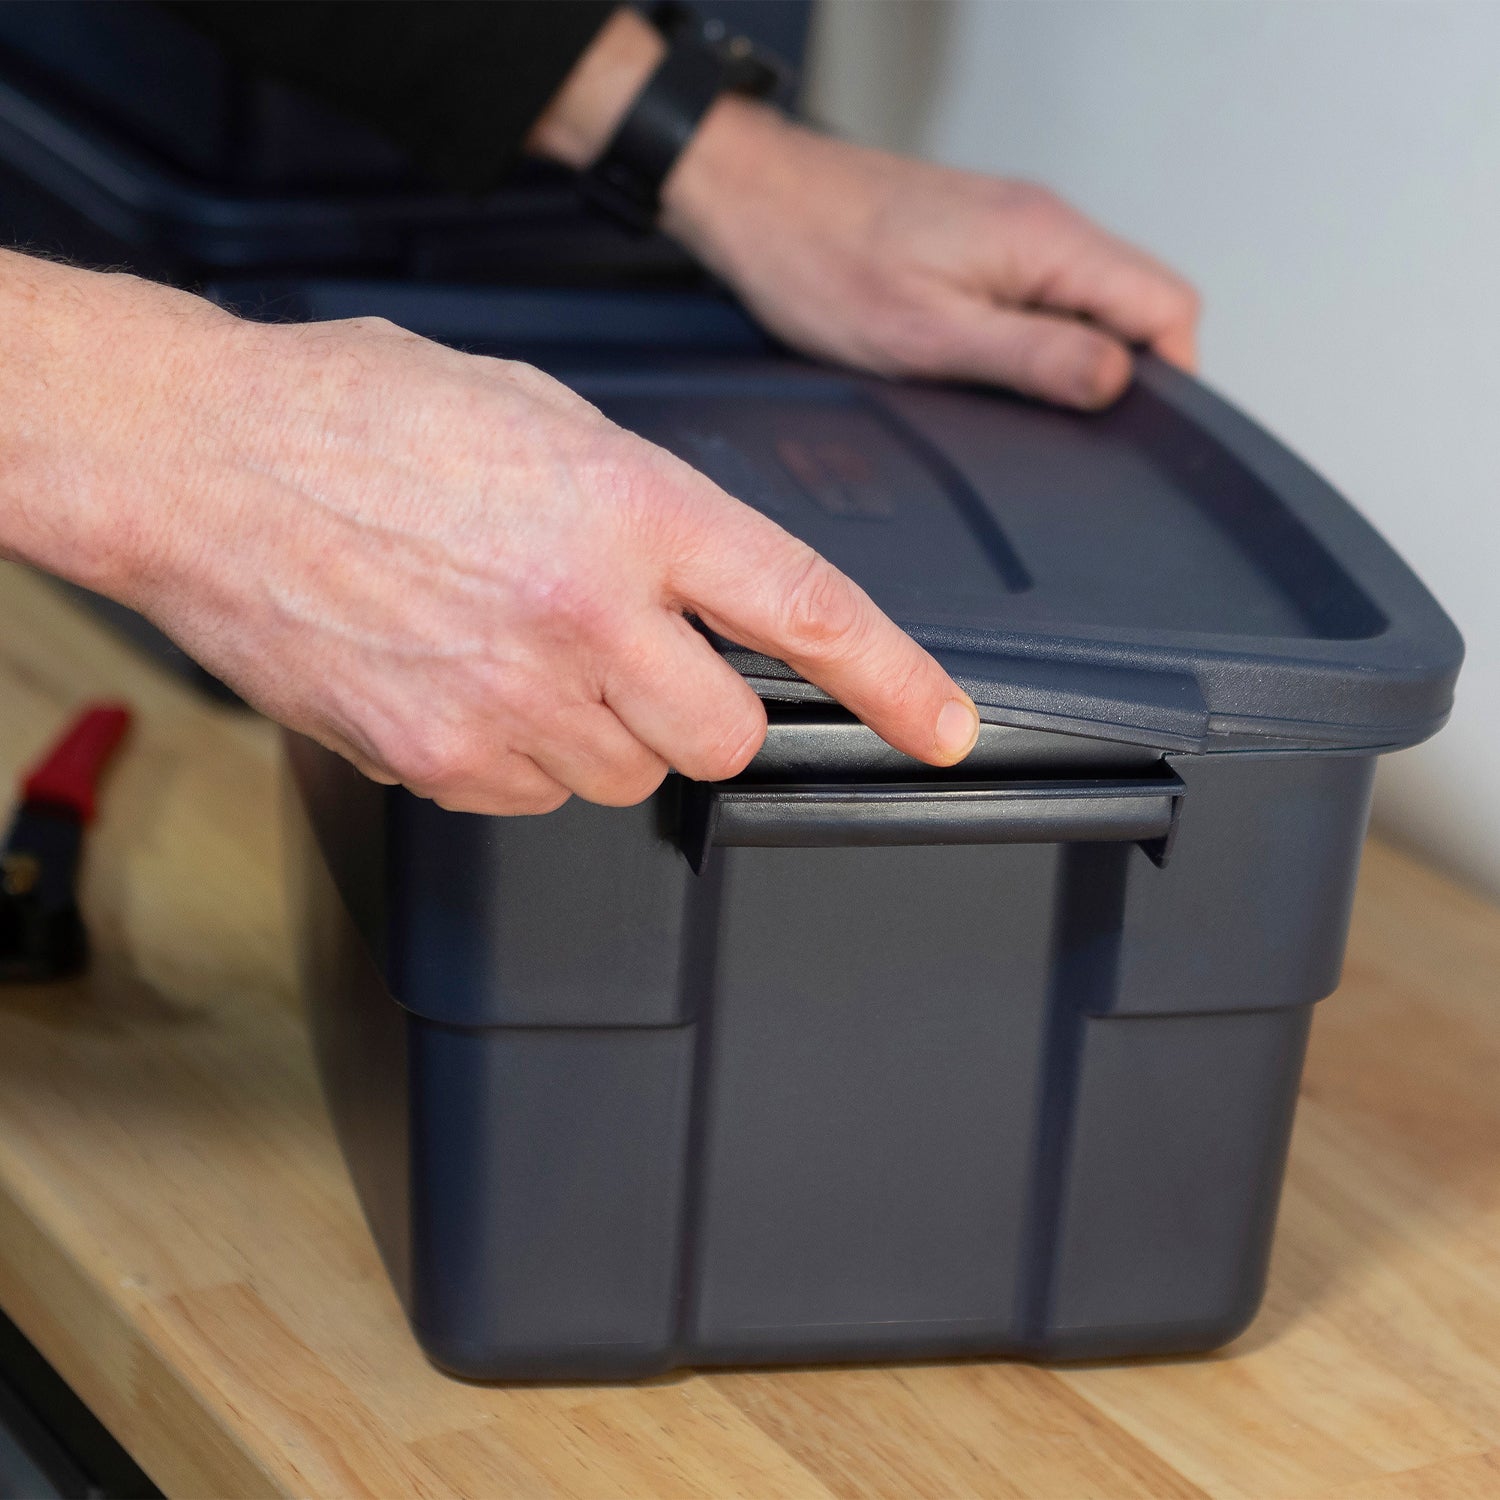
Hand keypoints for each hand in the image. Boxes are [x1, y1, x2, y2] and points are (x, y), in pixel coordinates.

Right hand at [0, 257, 980, 814]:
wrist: (202, 466)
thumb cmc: (365, 415)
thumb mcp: (545, 417)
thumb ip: (646, 509)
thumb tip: (705, 587)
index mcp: (630, 507)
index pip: (806, 611)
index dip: (896, 681)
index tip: (946, 729)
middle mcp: (587, 616)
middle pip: (724, 737)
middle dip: (703, 707)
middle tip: (642, 653)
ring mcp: (511, 701)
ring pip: (629, 776)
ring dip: (606, 729)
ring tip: (519, 645)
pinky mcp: (441, 762)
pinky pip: (535, 796)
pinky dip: (524, 754)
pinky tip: (465, 678)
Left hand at [664, 98, 1199, 409]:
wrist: (758, 203)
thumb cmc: (822, 263)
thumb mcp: (929, 338)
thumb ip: (1033, 359)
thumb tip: (1117, 383)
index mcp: (1047, 242)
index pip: (1169, 307)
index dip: (1170, 378)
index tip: (1131, 432)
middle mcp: (1045, 225)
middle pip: (1140, 304)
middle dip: (1124, 375)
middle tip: (1070, 430)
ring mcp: (1017, 229)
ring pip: (1093, 301)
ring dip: (1077, 357)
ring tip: (1022, 403)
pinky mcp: (985, 240)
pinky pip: (1047, 293)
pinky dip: (1040, 337)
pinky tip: (994, 368)